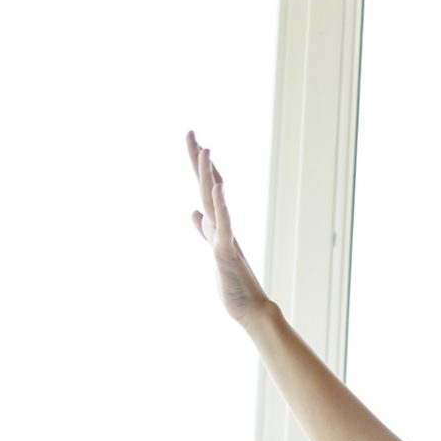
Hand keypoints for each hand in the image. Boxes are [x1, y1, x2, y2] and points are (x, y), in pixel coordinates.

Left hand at [188, 131, 268, 322]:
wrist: (250, 308)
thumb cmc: (234, 282)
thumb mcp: (213, 249)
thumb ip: (205, 228)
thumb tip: (194, 211)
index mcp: (217, 224)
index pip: (207, 188)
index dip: (200, 165)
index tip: (194, 141)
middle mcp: (222, 225)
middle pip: (209, 186)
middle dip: (198, 160)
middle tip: (190, 133)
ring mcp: (225, 237)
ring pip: (215, 201)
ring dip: (208, 175)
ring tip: (204, 151)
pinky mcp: (226, 252)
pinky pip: (223, 226)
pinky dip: (220, 206)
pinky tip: (216, 189)